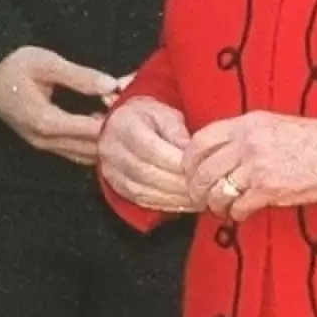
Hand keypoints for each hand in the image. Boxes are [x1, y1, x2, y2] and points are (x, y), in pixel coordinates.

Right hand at [0, 45, 122, 164]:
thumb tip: (110, 85)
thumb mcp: (46, 62)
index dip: (113, 121)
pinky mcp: (45, 144)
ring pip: (84, 155)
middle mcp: (45, 141)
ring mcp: (44, 146)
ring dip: (104, 142)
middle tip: (132, 116)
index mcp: (45, 121)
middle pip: (90, 148)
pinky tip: (106, 131)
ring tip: (122, 123)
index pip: (89, 131)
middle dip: (112, 134)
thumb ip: (79, 76)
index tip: (130, 108)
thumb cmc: (14, 66)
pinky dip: (93, 146)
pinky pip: (76, 153)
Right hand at [97, 94, 194, 213]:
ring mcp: (112, 170)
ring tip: (198, 200)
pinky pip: (141, 200)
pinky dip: (165, 204)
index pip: (152, 150)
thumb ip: (176, 129)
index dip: (177, 163)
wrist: (120, 125)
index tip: (201, 169)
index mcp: (126, 126)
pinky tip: (183, 204)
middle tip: (204, 189)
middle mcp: (113, 149)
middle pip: (148, 173)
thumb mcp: (163, 112)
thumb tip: (190, 150)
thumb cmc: (147, 117)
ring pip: (145, 190)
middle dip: (179, 184)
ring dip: (174, 198)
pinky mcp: (117, 186)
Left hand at [183, 111, 316, 222]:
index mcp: (246, 123)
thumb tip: (220, 151)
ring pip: (218, 190)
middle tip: (198, 196)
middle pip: (204, 169)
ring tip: (219, 208)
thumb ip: (245, 134)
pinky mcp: (268, 190)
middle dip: (196, 187)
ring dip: (215, 204)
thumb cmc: (312, 139)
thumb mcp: (273, 123)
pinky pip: (239, 206)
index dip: (189, 159)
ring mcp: (256, 167)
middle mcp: (247, 143)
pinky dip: (235, 214)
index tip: (189, 170)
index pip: (201, 139)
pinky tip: (240, 215)